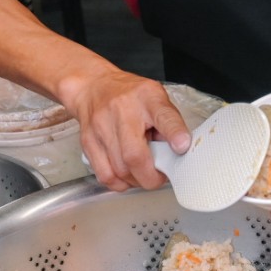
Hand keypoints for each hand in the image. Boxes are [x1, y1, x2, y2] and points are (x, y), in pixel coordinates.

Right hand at [67, 71, 190, 191]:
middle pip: (134, 155)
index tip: (182, 146)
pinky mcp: (88, 142)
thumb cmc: (130, 96)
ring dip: (136, 180)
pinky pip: (105, 175)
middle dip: (151, 176)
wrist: (93, 87)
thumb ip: (169, 123)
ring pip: (119, 170)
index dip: (174, 133)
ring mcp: (101, 127)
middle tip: (159, 176)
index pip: (163, 116)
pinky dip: (119, 183)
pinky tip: (126, 175)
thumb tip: (177, 152)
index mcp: (147, 98)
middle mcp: (122, 111)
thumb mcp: (156, 99)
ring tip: (142, 172)